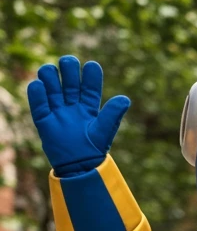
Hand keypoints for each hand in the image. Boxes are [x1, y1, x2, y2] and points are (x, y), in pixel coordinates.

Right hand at [26, 56, 130, 176]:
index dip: (91, 74)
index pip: (90, 85)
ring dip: (49, 75)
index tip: (92, 66)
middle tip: (68, 63)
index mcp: (89, 106)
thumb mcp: (104, 130)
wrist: (78, 167)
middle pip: (69, 78)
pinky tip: (39, 86)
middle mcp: (73, 104)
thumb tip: (126, 99)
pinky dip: (37, 92)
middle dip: (68, 67)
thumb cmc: (94, 149)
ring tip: (50, 73)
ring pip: (51, 84)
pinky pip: (38, 101)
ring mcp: (57, 110)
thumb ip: (112, 114)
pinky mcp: (43, 118)